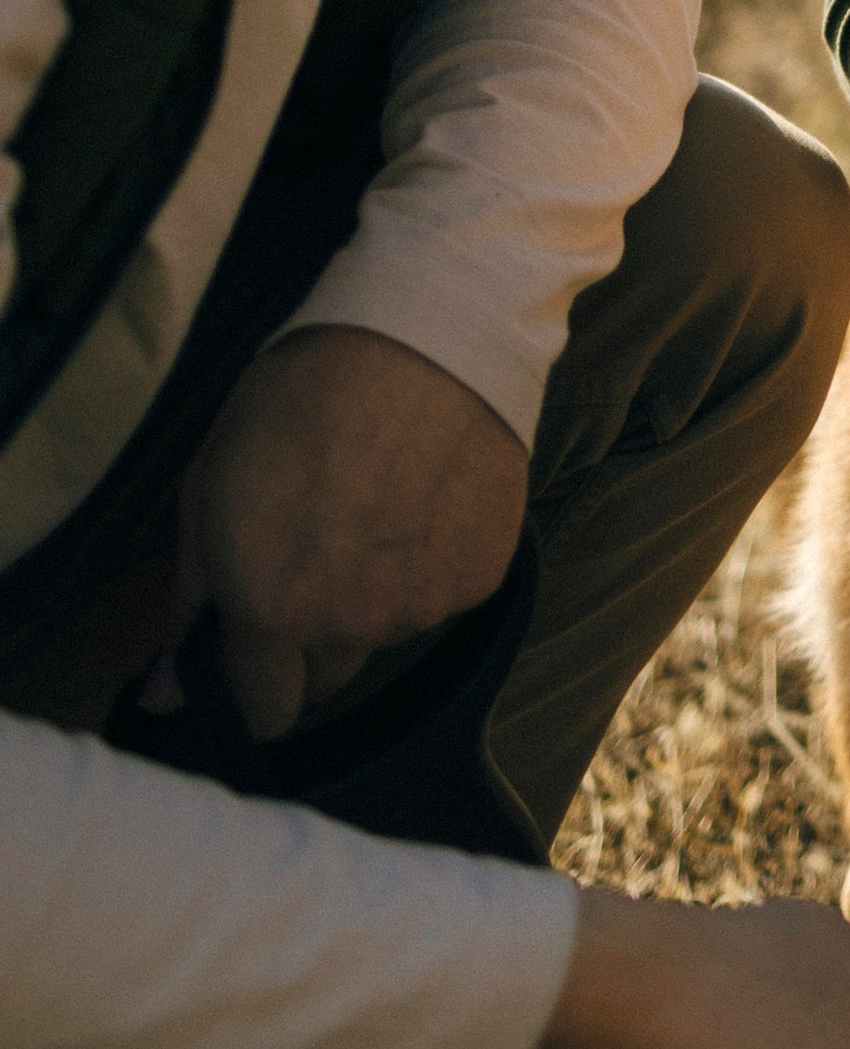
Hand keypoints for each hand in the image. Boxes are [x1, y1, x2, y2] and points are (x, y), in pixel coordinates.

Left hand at [167, 326, 530, 740]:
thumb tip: (168, 691)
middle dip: (310, 637)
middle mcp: (352, 625)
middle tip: (313, 550)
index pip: (263, 712)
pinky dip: (427, 567)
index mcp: (272, 609)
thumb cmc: (302, 397)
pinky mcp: (483, 576)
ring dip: (372, 596)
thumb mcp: (211, 484)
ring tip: (374, 507)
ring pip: (385, 633)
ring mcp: (425, 605)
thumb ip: (192, 598)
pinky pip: (439, 597)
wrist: (423, 336)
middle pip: (326, 677)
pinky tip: (422, 499)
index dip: (251, 686)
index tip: (251, 648)